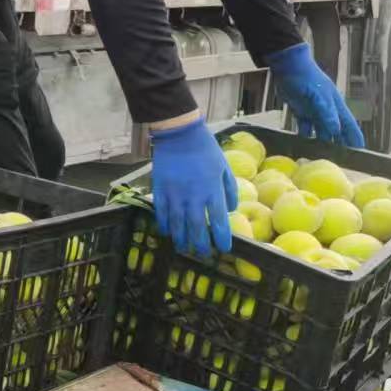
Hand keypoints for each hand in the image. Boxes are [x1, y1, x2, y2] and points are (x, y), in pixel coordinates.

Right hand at [150, 115, 237, 257]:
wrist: (180, 136)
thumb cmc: (206, 151)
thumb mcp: (225, 168)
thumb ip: (229, 191)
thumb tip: (230, 210)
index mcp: (213, 191)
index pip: (220, 222)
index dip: (222, 238)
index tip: (224, 248)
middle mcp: (194, 197)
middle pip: (197, 228)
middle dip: (200, 244)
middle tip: (201, 254)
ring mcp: (175, 195)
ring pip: (178, 224)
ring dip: (181, 239)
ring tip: (184, 248)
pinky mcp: (160, 190)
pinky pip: (161, 213)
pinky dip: (164, 225)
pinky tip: (167, 232)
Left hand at [267, 43, 364, 147]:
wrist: (289, 67)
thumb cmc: (307, 79)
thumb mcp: (318, 96)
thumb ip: (326, 112)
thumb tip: (335, 129)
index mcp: (336, 106)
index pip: (349, 125)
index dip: (354, 138)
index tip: (360, 151)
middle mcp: (327, 111)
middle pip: (336, 131)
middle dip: (338, 145)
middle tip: (340, 160)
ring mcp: (314, 111)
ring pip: (320, 131)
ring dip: (321, 143)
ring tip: (321, 156)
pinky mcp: (301, 111)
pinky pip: (305, 128)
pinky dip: (304, 136)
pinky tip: (302, 145)